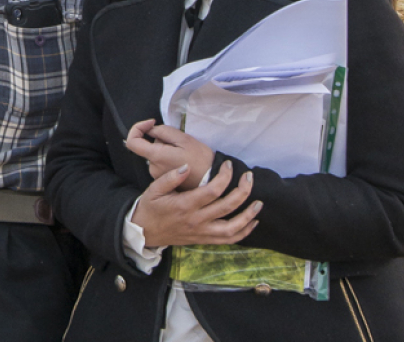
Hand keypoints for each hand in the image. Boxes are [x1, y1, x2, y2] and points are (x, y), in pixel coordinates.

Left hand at [125, 119, 214, 190]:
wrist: (212, 180)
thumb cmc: (200, 158)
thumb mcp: (183, 139)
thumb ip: (163, 132)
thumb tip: (150, 130)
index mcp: (156, 156)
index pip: (132, 142)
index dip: (138, 128)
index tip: (152, 123)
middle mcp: (152, 168)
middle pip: (148, 147)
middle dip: (160, 140)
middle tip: (179, 141)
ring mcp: (157, 176)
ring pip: (156, 154)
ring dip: (166, 148)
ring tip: (184, 151)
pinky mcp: (164, 180)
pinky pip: (161, 163)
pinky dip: (168, 157)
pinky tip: (182, 159)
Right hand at [131, 160, 261, 249]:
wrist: (144, 232)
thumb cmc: (150, 207)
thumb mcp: (154, 189)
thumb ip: (171, 177)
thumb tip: (187, 166)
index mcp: (185, 205)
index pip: (212, 190)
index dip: (224, 176)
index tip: (228, 165)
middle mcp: (196, 220)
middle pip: (227, 206)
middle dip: (243, 191)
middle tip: (249, 177)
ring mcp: (202, 232)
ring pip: (232, 228)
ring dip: (248, 215)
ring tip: (258, 203)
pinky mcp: (204, 240)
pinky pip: (228, 239)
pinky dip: (243, 232)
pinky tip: (252, 222)